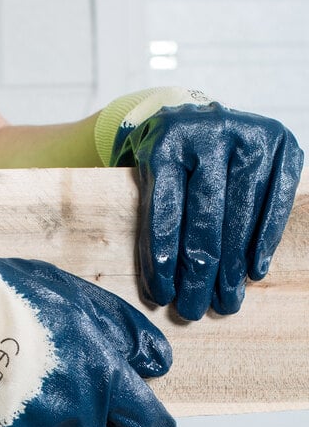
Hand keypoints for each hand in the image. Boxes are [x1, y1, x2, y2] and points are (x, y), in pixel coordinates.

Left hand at [100, 89, 303, 319]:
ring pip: (241, 216)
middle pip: (205, 220)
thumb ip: (152, 218)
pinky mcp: (281, 142)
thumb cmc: (167, 159)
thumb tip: (160, 289)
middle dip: (199, 274)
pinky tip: (253, 272)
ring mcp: (248, 135)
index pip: (165, 214)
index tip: (163, 296)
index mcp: (165, 145)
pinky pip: (275, 201)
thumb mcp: (146, 176)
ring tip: (225, 302)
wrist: (195, 116)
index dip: (163, 260)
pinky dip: (265, 240)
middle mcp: (207, 134)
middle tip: (194, 310)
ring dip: (232, 268)